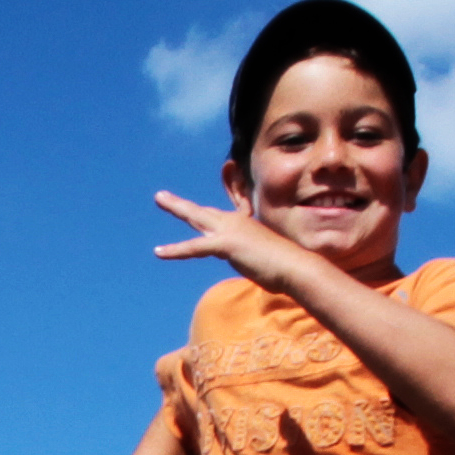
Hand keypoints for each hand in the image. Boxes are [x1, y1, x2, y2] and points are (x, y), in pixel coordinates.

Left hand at [151, 185, 309, 291]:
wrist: (296, 268)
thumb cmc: (285, 270)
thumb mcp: (265, 262)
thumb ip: (254, 261)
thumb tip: (251, 269)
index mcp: (245, 224)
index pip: (223, 214)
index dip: (213, 210)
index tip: (213, 184)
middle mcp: (236, 222)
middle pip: (202, 211)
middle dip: (181, 204)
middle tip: (161, 196)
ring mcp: (231, 230)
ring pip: (196, 216)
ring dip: (176, 207)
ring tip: (159, 198)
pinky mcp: (226, 244)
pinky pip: (195, 246)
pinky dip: (176, 250)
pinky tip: (158, 252)